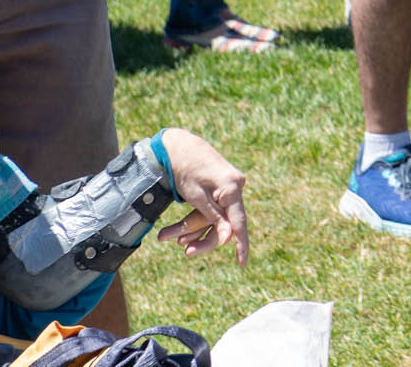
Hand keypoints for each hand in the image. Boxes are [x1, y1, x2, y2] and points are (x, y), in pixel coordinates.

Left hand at [154, 129, 248, 264]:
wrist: (180, 147)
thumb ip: (214, 217)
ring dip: (192, 230)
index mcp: (232, 187)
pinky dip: (195, 221)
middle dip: (201, 238)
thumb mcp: (196, 196)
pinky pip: (211, 211)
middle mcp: (235, 188)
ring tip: (167, 236)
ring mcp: (229, 189)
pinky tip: (177, 231)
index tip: (242, 263)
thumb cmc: (186, 170)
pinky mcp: (221, 190)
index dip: (241, 244)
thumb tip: (228, 239)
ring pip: (214, 219)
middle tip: (184, 252)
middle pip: (223, 223)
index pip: (239, 222)